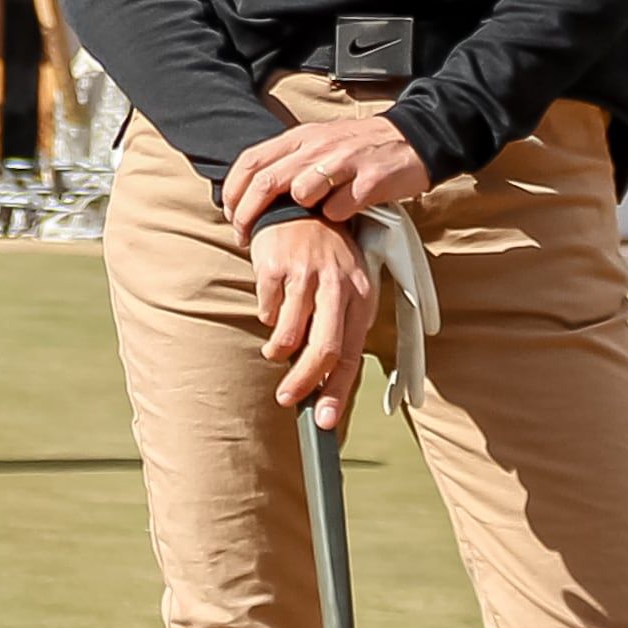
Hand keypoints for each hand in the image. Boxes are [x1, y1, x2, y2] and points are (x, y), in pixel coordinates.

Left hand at [220, 107, 430, 242]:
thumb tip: (250, 189)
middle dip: (248, 214)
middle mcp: (317, 146)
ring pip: (301, 193)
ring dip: (296, 216)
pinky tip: (342, 218)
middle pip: (267, 181)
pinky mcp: (369, 181)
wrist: (412, 140)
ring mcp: (344, 162)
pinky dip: (334, 219)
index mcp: (301, 137)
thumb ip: (287, 160)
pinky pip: (338, 209)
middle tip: (243, 237)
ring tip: (302, 228)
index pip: (251, 160)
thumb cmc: (358, 148)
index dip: (233, 191)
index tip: (230, 216)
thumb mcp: (318, 143)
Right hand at [250, 213, 380, 431]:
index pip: (351, 353)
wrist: (300, 206)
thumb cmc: (326, 257)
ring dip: (278, 351)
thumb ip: (341, 329)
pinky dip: (267, 316)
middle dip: (304, 383)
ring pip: (289, 334)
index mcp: (360, 295)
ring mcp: (307, 274)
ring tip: (274, 350)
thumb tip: (326, 383)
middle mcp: (338, 284)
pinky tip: (272, 305)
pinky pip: (268, 310)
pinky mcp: (277, 266)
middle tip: (286, 399)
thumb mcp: (345, 287)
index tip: (323, 421)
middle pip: (324, 349)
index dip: (337, 392)